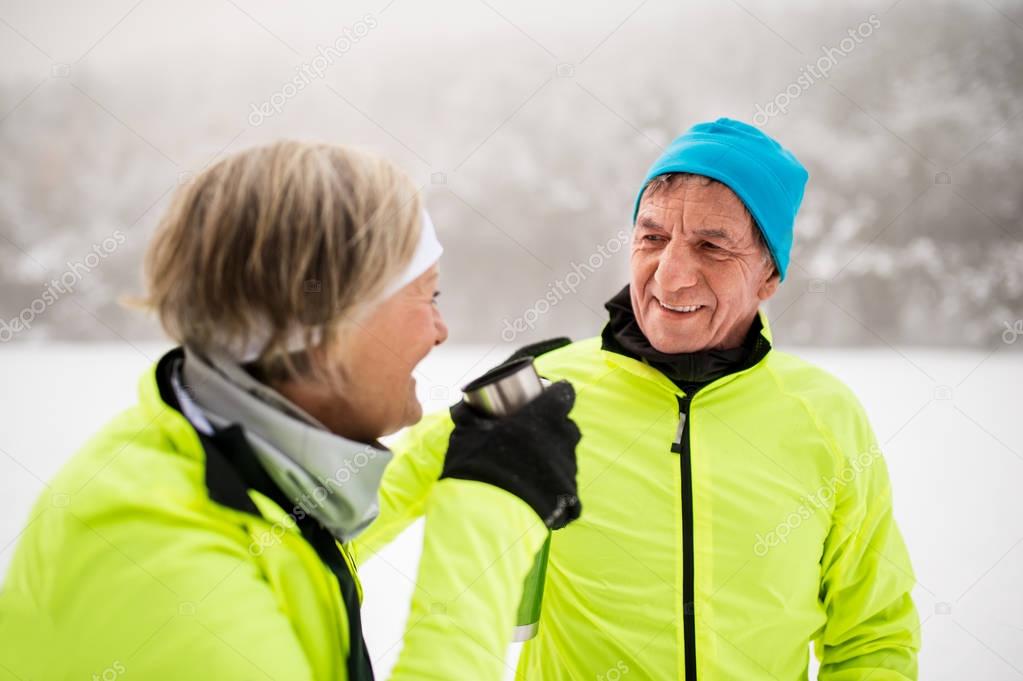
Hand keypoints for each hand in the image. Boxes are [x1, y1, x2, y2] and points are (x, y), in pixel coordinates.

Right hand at [441, 381, 581, 529]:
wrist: (488, 514)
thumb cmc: (478, 464)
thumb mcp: (468, 434)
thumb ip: (470, 417)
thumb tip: (463, 407)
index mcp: (544, 417)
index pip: (563, 395)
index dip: (554, 396)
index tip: (543, 399)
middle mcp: (563, 439)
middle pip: (567, 427)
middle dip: (555, 427)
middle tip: (532, 434)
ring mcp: (568, 468)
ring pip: (567, 455)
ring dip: (554, 456)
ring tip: (531, 465)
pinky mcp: (569, 495)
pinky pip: (565, 485)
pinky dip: (553, 484)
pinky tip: (536, 490)